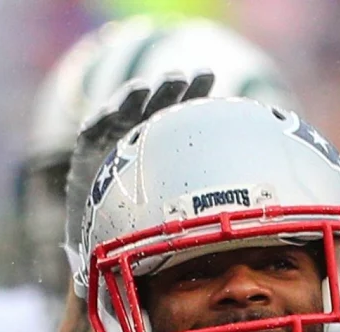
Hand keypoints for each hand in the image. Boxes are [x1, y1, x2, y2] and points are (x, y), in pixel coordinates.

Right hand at [63, 71, 215, 278]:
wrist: (109, 247)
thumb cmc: (150, 226)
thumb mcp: (185, 205)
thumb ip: (206, 191)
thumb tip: (252, 187)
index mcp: (167, 141)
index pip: (183, 110)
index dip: (195, 90)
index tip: (209, 76)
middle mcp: (141, 134)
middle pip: (157, 102)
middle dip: (170, 86)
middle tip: (184, 78)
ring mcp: (113, 138)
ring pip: (125, 109)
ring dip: (136, 94)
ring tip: (147, 87)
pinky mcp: (87, 150)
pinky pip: (93, 129)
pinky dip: (103, 117)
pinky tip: (115, 111)